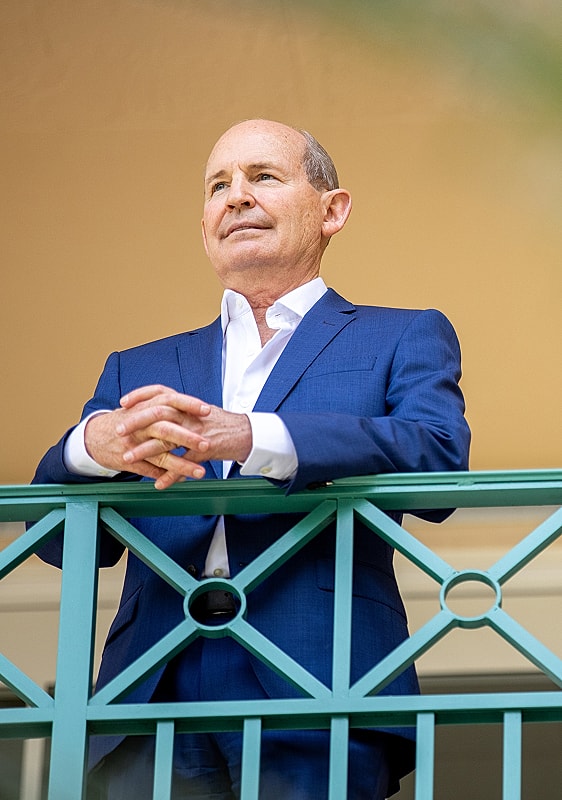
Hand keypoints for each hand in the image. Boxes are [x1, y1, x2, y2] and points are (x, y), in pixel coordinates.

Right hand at [84, 386, 213, 487]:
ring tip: (200, 471)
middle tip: (207, 444)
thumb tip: (191, 410)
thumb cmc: (124, 421)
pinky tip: (181, 480)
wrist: (93, 436)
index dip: (189, 405)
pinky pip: (150, 470)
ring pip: (160, 455)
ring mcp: (134, 444)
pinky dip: (166, 476)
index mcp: (146, 408)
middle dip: (188, 437)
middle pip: (165, 429)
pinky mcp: (129, 461)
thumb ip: (164, 407)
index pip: (169, 401)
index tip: (207, 410)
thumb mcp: (141, 408)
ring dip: (182, 464)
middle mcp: (140, 425)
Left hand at [115, 385, 252, 488]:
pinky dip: (170, 475)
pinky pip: (183, 464)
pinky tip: (158, 483)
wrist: (248, 434)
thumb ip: (181, 412)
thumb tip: (162, 412)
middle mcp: (190, 415)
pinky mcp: (205, 450)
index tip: (124, 402)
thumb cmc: (224, 424)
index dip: (141, 395)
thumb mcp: (200, 413)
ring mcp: (197, 433)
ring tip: (128, 458)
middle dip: (135, 422)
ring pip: (166, 440)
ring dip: (144, 450)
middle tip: (118, 430)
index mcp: (188, 405)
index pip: (160, 392)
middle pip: (158, 414)